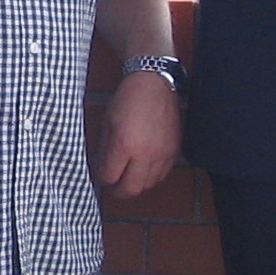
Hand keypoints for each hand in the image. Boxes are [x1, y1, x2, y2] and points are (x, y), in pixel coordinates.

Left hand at [95, 71, 181, 199]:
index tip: (100, 175)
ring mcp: (163, 154)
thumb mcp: (107, 122)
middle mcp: (145, 153)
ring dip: (136, 185)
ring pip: (148, 185)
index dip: (102, 179)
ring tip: (128, 177)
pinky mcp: (175, 151)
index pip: (109, 177)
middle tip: (113, 187)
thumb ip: (104, 148)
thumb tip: (101, 168)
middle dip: (118, 191)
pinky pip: (163, 175)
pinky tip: (143, 168)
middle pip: (131, 189)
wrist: (154, 83)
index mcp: (124, 145)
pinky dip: (151, 177)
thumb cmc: (127, 100)